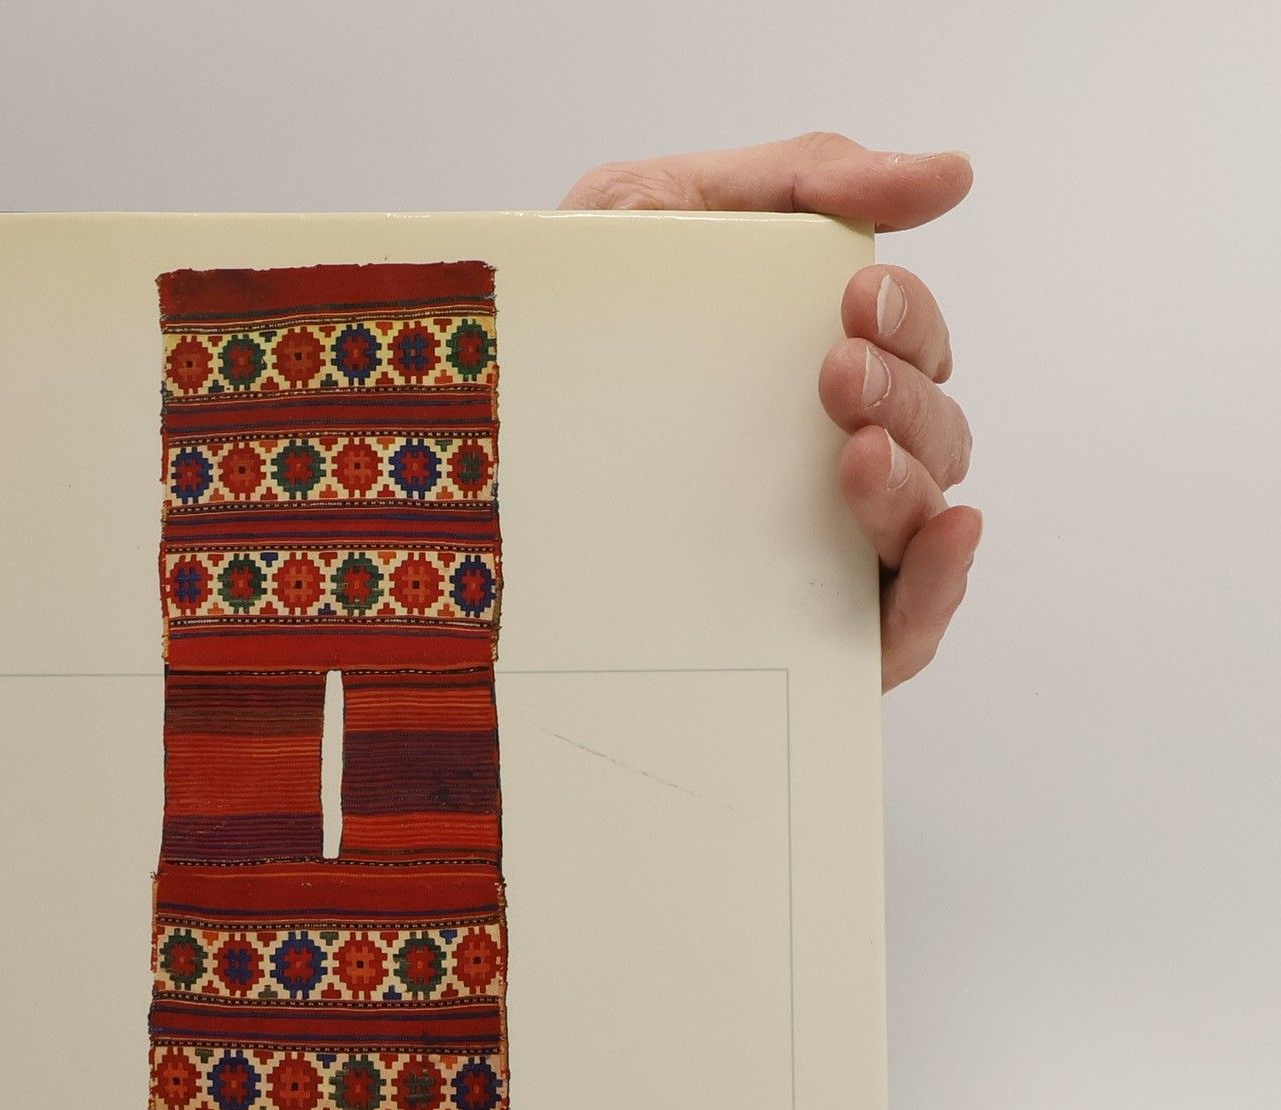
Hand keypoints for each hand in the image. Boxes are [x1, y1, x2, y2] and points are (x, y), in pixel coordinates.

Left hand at [562, 133, 978, 688]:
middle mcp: (834, 460)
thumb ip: (802, 179)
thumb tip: (952, 176)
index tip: (854, 298)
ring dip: (910, 472)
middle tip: (836, 372)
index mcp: (816, 372)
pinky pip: (907, 623)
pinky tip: (943, 529)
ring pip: (922, 512)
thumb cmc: (570, 326)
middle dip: (902, 391)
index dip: (907, 318)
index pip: (914, 348)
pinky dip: (943, 577)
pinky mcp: (805, 637)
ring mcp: (825, 552)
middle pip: (933, 428)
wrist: (453, 447)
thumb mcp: (663, 214)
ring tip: (853, 450)